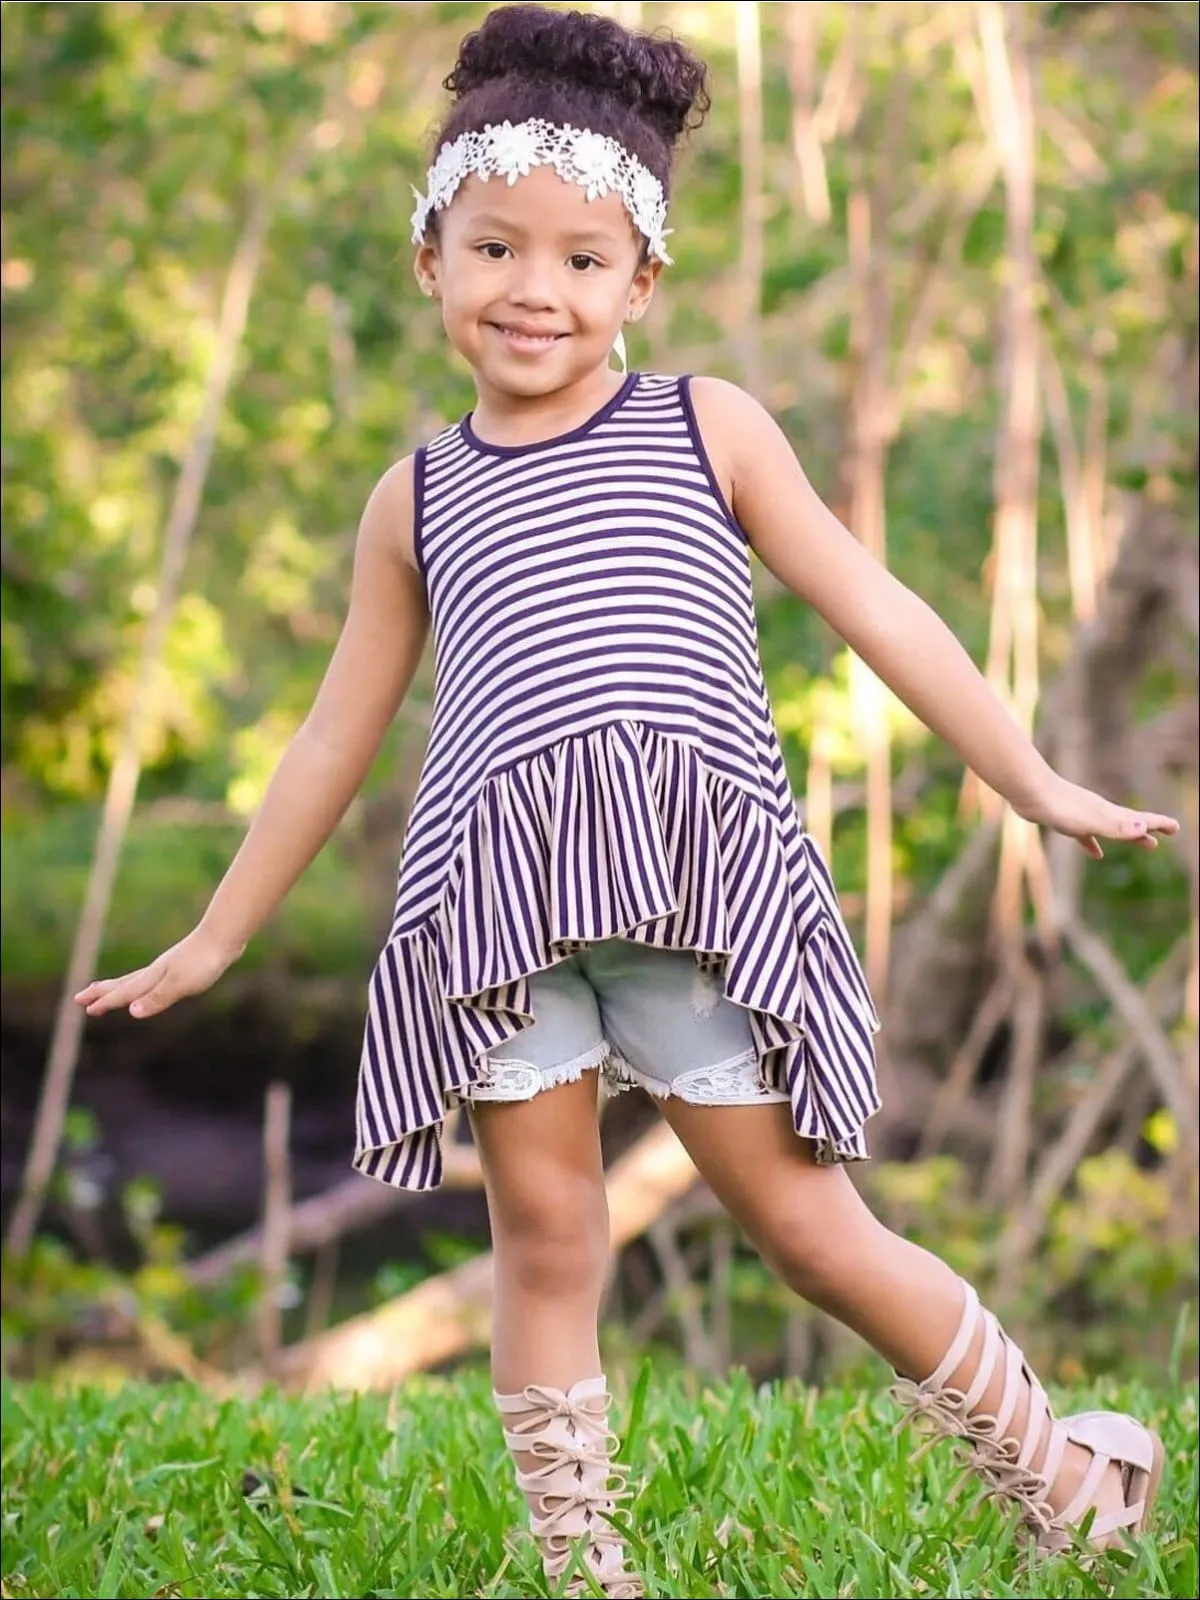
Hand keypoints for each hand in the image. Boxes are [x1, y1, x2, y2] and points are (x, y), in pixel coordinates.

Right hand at [74, 925, 242, 1019]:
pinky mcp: (180, 966)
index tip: (86, 1009)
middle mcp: (156, 971)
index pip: (124, 993)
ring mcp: (167, 967)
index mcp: (153, 977)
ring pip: (135, 979)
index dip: (106, 1002)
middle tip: (79, 998)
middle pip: (123, 984)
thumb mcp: (181, 984)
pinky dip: (140, 983)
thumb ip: (157, 998)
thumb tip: (131, 1011)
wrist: (224, 936)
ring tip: (104, 989)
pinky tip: (147, 983)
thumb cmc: (203, 961)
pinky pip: (151, 978)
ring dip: (117, 987)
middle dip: (101, 992)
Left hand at [1014, 773, 1179, 860]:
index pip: (1140, 820)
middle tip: (1165, 836)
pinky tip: (1095, 853)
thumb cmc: (1060, 807)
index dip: (1158, 824)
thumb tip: (1143, 829)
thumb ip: (1116, 826)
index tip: (1176, 828)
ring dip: (1127, 836)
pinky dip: (1094, 843)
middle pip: (1130, 823)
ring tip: (1142, 843)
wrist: (1029, 792)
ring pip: (1112, 828)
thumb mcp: (1091, 821)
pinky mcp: (1067, 820)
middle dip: (1149, 830)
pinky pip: (1086, 835)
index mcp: (1108, 813)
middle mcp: (1100, 812)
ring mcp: (1084, 815)